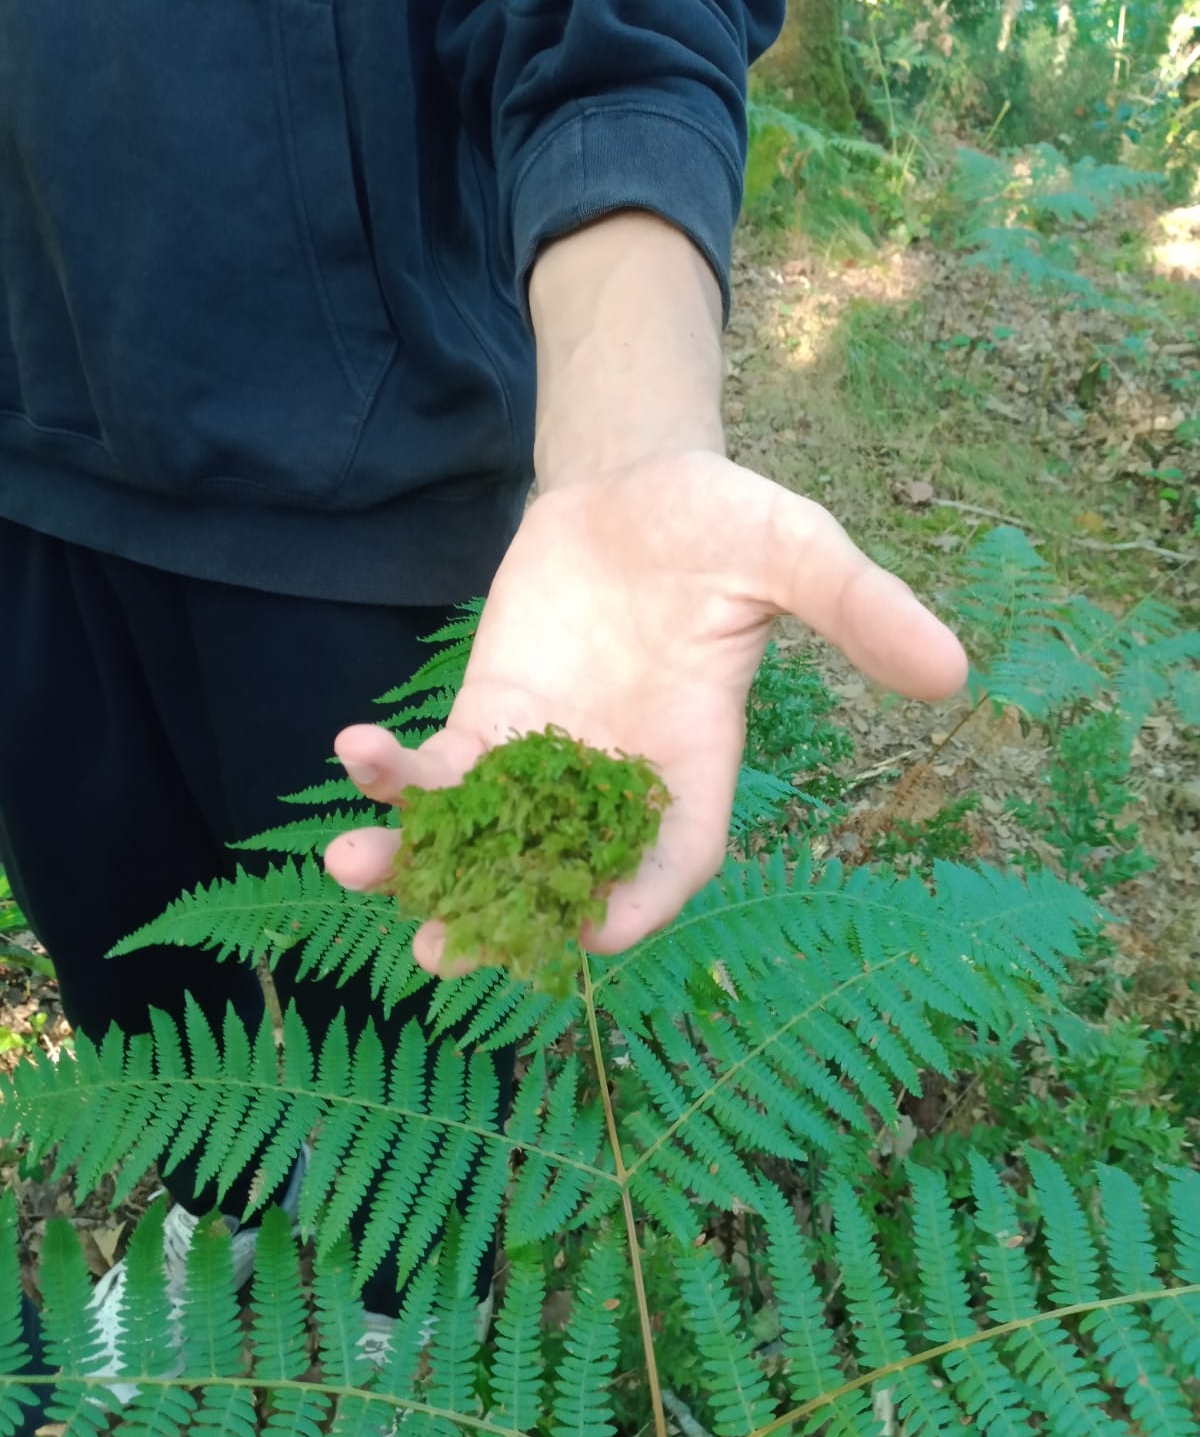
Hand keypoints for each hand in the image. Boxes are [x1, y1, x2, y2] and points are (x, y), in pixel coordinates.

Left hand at [323, 449, 967, 975]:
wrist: (638, 483)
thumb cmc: (725, 522)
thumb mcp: (797, 552)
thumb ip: (857, 611)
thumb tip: (953, 672)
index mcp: (696, 769)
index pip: (670, 863)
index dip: (637, 904)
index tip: (589, 929)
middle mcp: (614, 784)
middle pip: (558, 876)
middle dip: (498, 914)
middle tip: (440, 953)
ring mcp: (544, 759)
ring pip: (481, 838)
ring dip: (417, 862)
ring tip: (355, 871)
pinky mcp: (488, 720)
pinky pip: (438, 767)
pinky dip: (396, 772)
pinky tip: (354, 752)